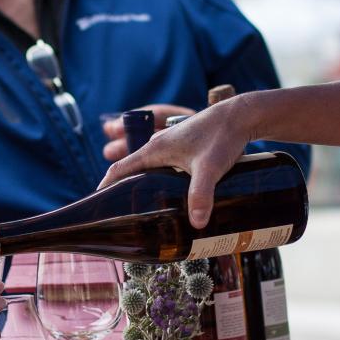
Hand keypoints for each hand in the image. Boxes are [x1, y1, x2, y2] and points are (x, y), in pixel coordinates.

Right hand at [98, 96, 256, 227]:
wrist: (242, 116)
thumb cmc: (222, 136)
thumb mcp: (210, 168)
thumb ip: (201, 195)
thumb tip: (197, 223)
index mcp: (155, 150)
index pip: (119, 170)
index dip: (105, 188)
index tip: (97, 207)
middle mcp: (159, 146)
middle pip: (131, 172)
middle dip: (122, 192)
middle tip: (121, 217)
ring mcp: (172, 146)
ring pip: (148, 170)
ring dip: (142, 187)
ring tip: (143, 211)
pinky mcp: (185, 149)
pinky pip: (163, 167)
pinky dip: (158, 181)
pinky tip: (170, 196)